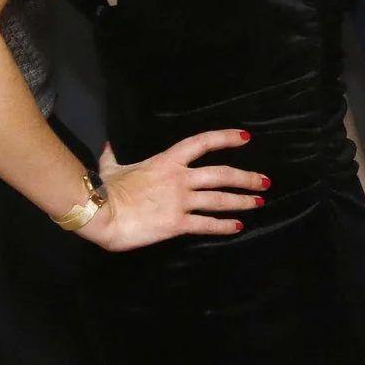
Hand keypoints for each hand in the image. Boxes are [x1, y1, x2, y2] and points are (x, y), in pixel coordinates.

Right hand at [79, 130, 264, 250]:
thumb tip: (107, 146)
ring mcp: (180, 201)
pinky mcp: (177, 223)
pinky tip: (237, 227)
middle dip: (246, 177)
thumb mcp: (111, 169)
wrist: (100, 212)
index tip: (246, 138)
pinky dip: (224, 226)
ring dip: (242, 201)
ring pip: (220, 199)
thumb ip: (113, 157)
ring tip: (258, 202)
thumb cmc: (106, 190)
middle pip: (222, 174)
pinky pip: (207, 224)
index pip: (202, 143)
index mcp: (167, 161)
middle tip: (264, 182)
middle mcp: (179, 178)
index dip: (226, 138)